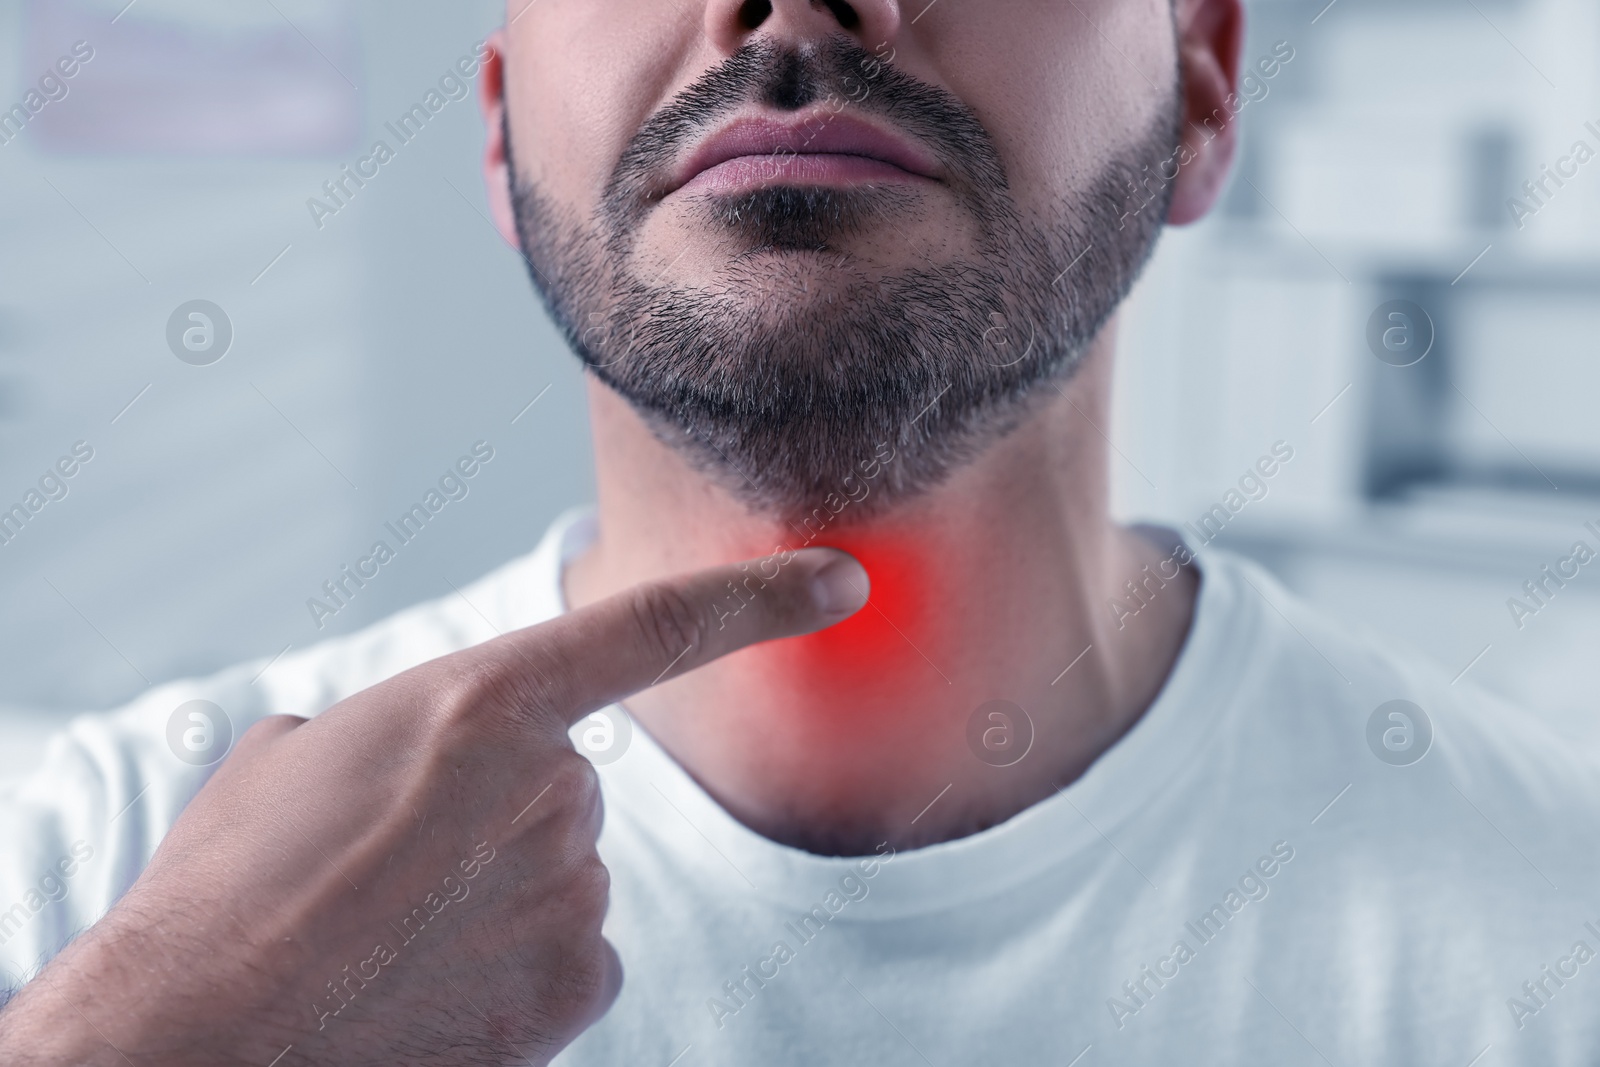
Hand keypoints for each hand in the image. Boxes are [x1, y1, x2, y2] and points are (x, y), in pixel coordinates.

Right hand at [0, 548, 867, 1065]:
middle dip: (500, 816)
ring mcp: (575, 892)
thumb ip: (397, 735)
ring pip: (565, 877)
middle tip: (394, 866)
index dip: (763, 595)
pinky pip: (570, 957)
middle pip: (569, 786)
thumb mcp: (295, 757)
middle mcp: (557, 789)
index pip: (659, 627)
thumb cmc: (224, 887)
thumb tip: (414, 769)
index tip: (843, 579)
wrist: (192, 1034)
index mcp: (488, 703)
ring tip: (390, 933)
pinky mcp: (575, 989)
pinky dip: (516, 972)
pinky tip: (434, 989)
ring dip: (499, 898)